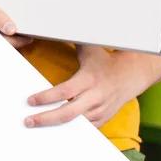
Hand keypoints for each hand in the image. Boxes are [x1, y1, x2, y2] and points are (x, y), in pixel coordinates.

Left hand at [25, 45, 146, 127]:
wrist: (132, 74)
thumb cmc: (104, 61)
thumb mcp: (89, 49)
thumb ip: (70, 41)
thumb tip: (51, 28)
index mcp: (89, 79)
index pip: (65, 91)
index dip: (46, 97)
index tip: (29, 100)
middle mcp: (95, 97)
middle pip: (68, 113)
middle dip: (46, 119)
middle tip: (28, 121)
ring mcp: (100, 110)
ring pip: (76, 124)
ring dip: (56, 128)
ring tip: (36, 129)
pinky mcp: (103, 119)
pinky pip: (85, 130)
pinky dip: (70, 132)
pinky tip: (54, 133)